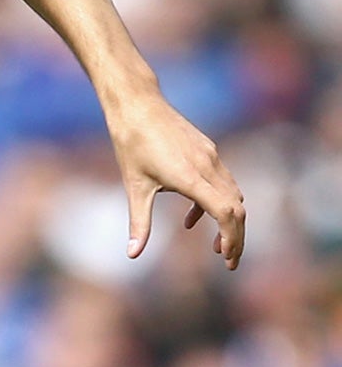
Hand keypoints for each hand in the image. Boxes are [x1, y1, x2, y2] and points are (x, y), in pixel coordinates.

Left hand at [109, 95, 246, 268]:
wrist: (137, 104)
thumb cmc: (131, 144)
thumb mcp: (134, 186)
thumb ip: (139, 222)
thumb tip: (132, 254)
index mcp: (190, 177)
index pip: (224, 212)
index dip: (231, 237)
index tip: (225, 258)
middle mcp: (208, 166)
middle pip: (236, 208)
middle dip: (236, 237)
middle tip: (229, 262)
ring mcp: (211, 156)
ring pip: (233, 195)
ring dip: (228, 221)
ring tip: (215, 246)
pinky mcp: (208, 150)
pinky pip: (222, 182)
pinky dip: (216, 203)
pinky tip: (193, 218)